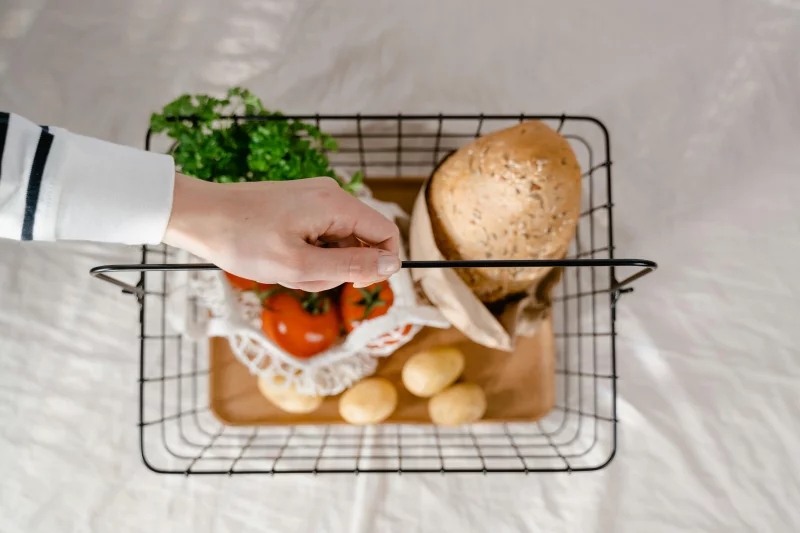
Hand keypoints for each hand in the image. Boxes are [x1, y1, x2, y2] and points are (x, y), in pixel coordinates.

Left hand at [164, 174, 400, 290]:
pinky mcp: (298, 207)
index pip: (385, 233)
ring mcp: (313, 200)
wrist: (198, 215)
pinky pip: (317, 238)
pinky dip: (303, 256)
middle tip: (299, 276)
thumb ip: (350, 266)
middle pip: (359, 242)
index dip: (379, 264)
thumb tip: (392, 265)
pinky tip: (277, 260)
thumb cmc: (242, 239)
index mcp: (336, 204)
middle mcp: (329, 196)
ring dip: (315, 267)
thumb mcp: (299, 265)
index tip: (353, 284)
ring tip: (281, 269)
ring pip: (335, 245)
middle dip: (335, 269)